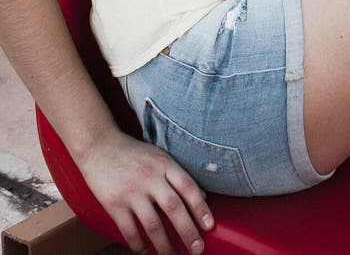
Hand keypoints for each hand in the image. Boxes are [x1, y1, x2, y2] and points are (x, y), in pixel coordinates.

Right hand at [77, 127, 213, 253]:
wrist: (99, 145)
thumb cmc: (133, 152)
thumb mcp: (159, 156)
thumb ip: (178, 175)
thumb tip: (201, 196)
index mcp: (164, 164)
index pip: (187, 187)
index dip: (200, 208)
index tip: (209, 226)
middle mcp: (150, 177)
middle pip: (173, 208)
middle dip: (188, 232)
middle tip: (197, 250)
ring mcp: (131, 191)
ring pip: (153, 224)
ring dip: (165, 245)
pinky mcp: (114, 203)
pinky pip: (129, 230)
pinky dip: (138, 244)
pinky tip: (145, 251)